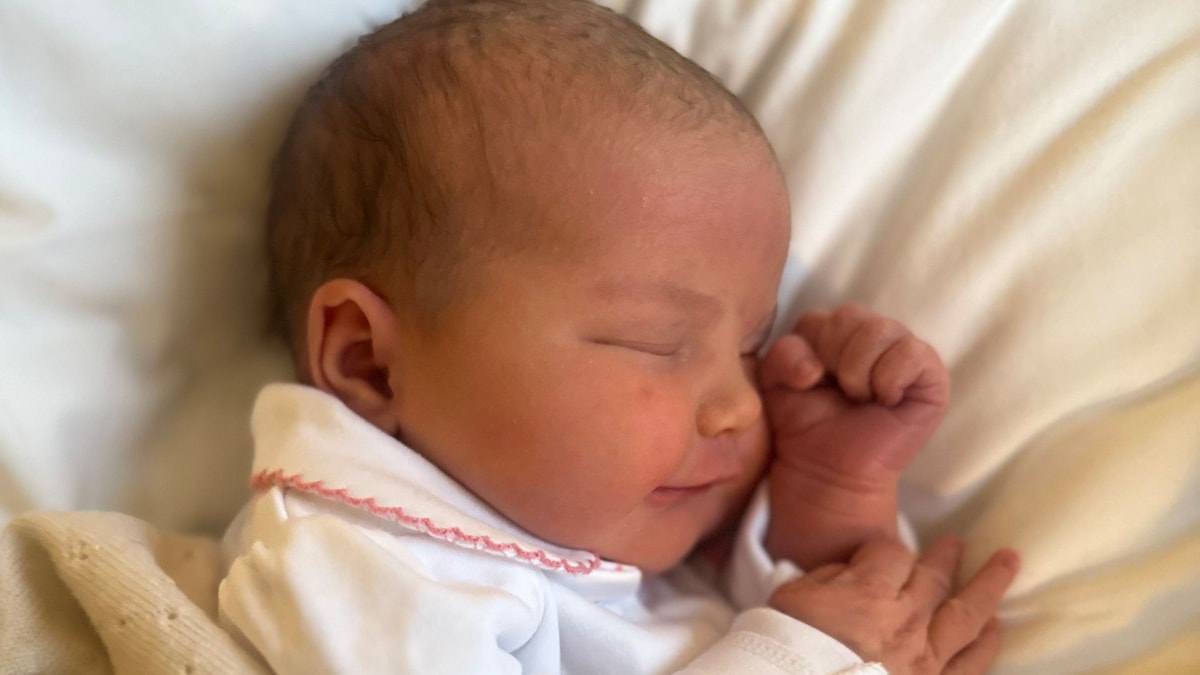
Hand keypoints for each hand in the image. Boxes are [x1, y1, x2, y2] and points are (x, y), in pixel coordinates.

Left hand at [759, 305, 950, 482]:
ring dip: (859, 371)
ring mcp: (904, 351)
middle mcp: (871, 335)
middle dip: (835, 359)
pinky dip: (890, 378)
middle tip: (840, 392)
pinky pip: (912, 352)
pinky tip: (885, 400)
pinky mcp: (931, 375)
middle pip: (850, 316)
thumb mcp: (776, 382)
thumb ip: (783, 354)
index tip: (811, 383)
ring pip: (880, 329)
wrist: (828, 470)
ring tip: (860, 397)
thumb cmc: (805, 424)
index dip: (809, 352)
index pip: (820, 317)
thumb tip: (815, 368)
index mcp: (834, 331)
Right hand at [769, 537, 1019, 674]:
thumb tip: (850, 573)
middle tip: (957, 543)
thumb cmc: (786, 648)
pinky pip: (970, 665)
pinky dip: (986, 644)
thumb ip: (828, 579)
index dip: (884, 551)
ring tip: (1005, 565)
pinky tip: (994, 629)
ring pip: (968, 615)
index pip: (890, 553)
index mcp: (869, 591)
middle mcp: (906, 620)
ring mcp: (925, 659)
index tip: (878, 555)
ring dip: (989, 586)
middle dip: (945, 557)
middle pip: (934, 577)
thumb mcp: (790, 598)